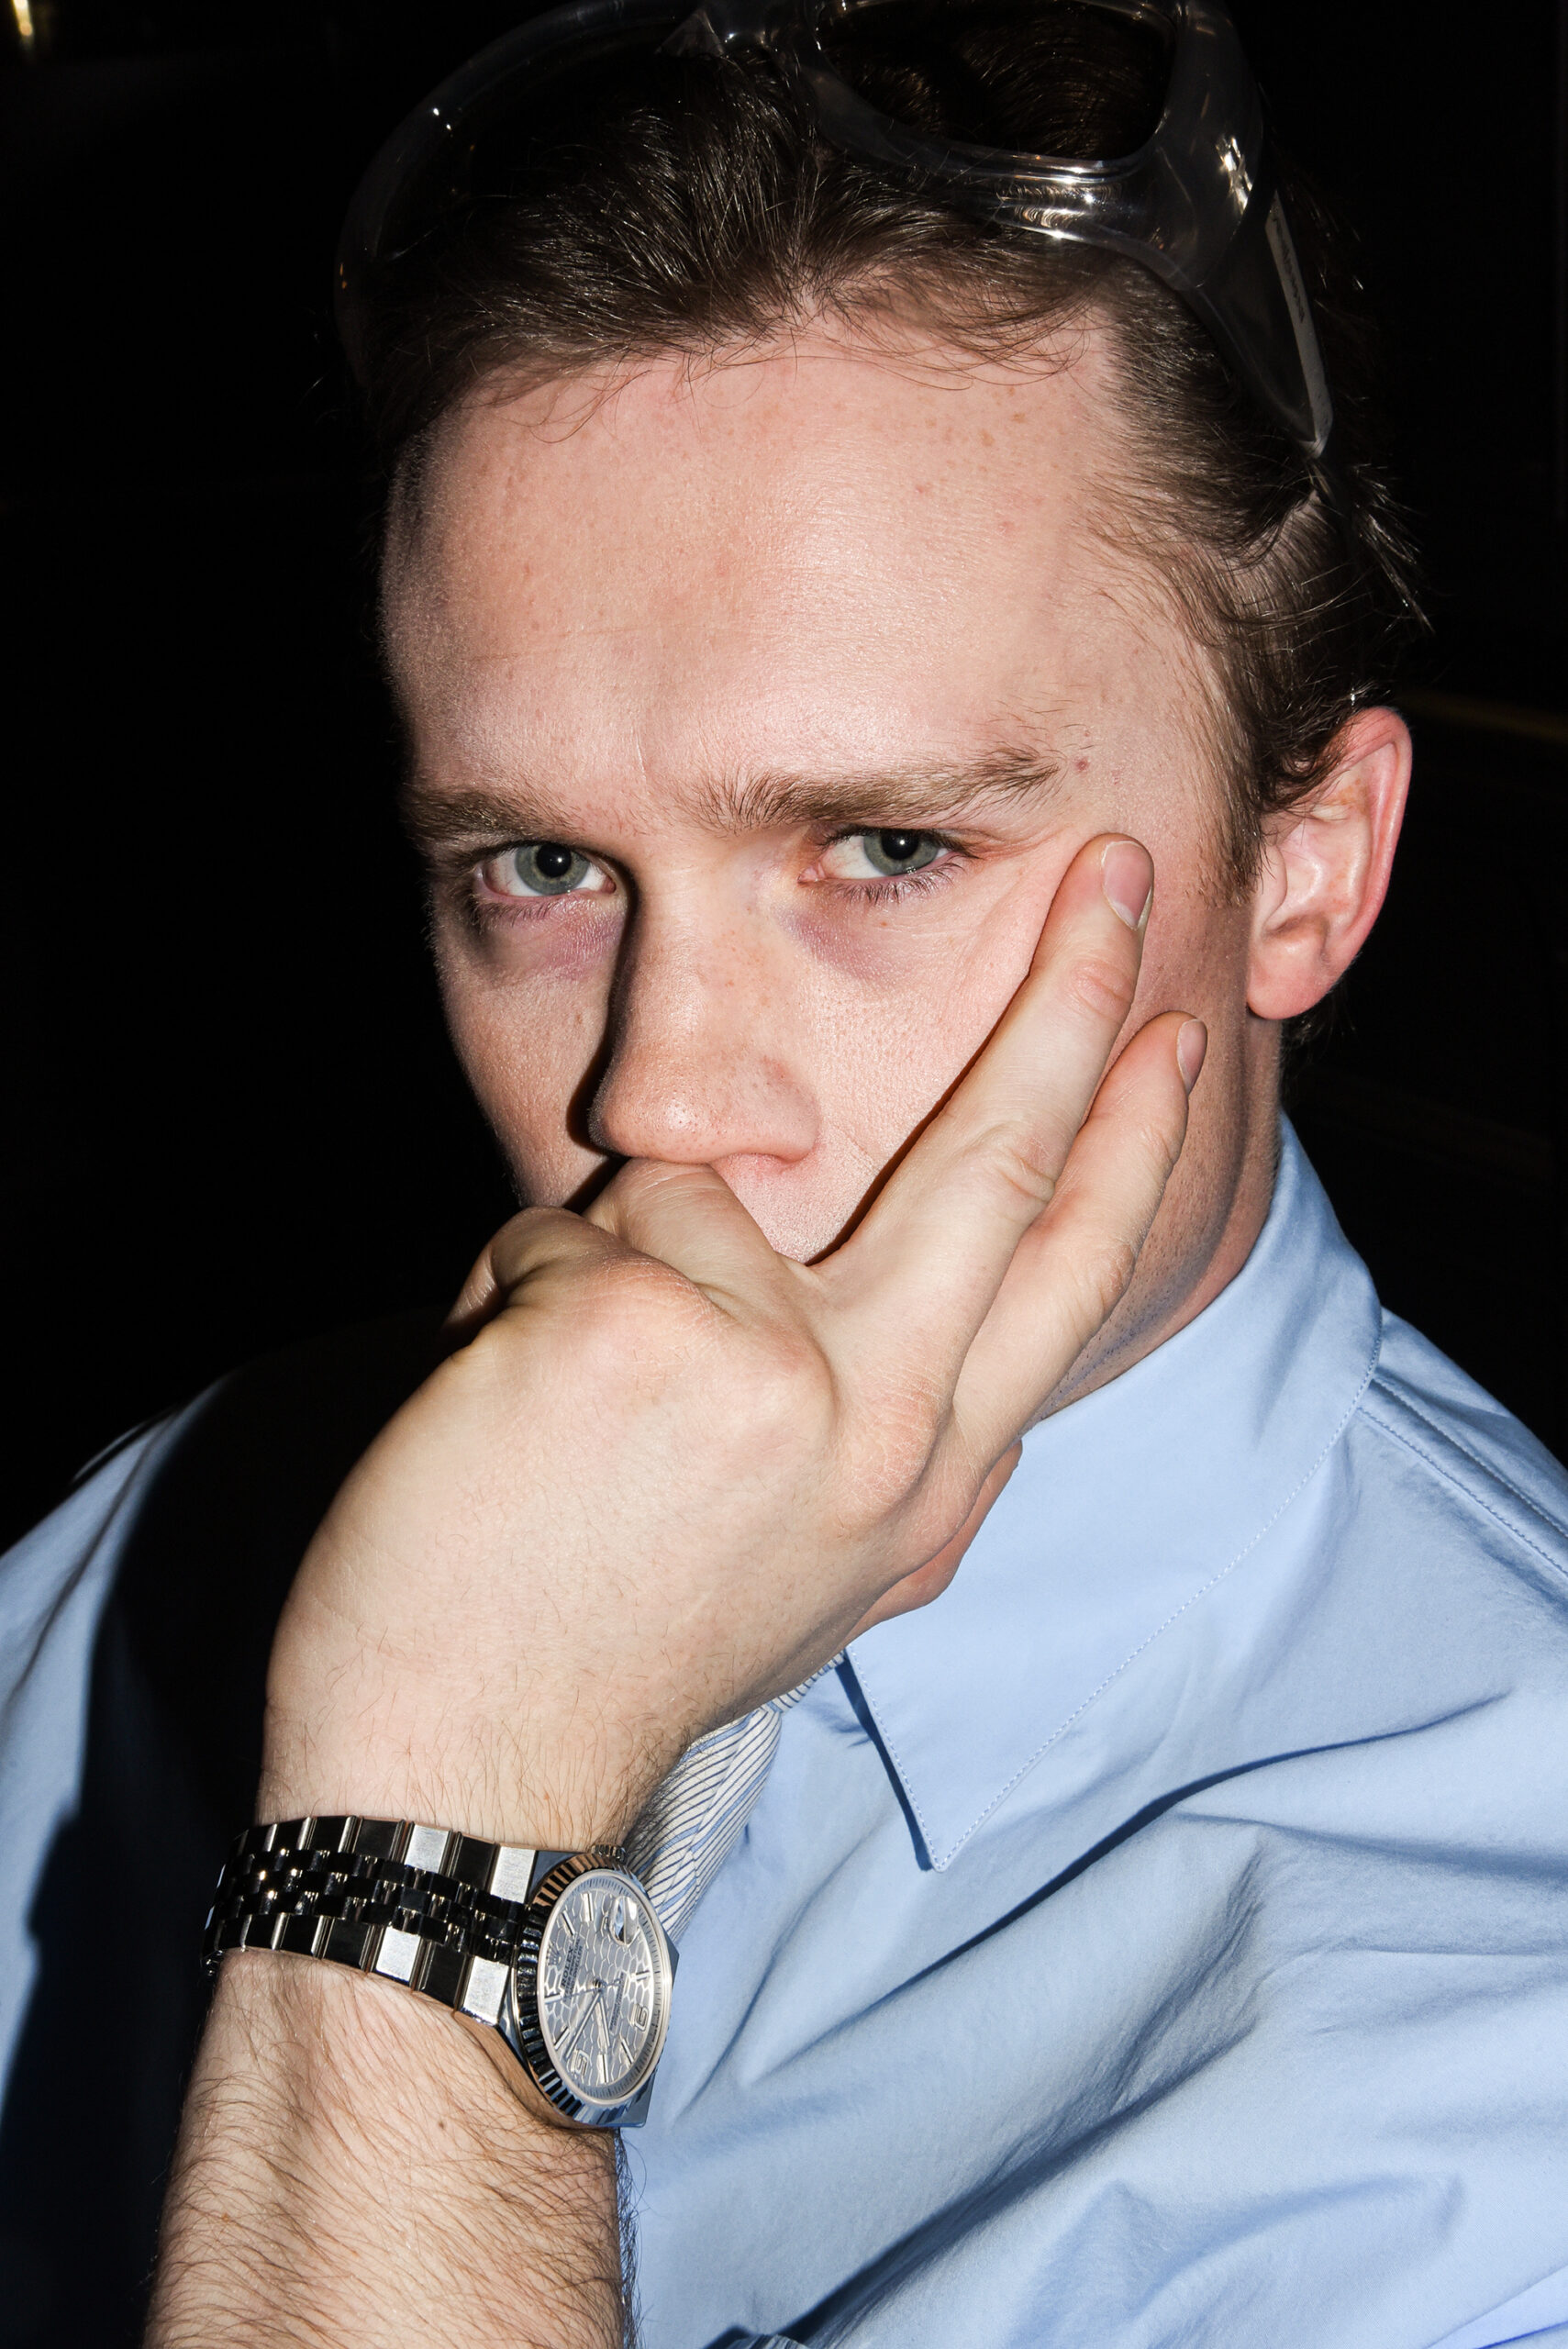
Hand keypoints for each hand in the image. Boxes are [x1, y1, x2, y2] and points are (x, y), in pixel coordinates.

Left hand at [262, 837, 1203, 1848]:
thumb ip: (885, 1438)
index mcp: (929, 1480)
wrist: (468, 1772)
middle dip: (1070, 1000)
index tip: (1182, 1037)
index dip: (1132, 1145)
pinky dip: (495, 1308)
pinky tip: (492, 1428)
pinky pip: (554, 1230)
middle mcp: (880, 1425)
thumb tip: (912, 1316)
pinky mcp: (632, 1323)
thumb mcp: (816, 1573)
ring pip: (683, 1195)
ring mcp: (765, 1368)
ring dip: (589, 1278)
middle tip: (1117, 873)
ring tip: (549, 1426)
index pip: (1066, 1276)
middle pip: (1000, 1160)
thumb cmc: (616, 1655)